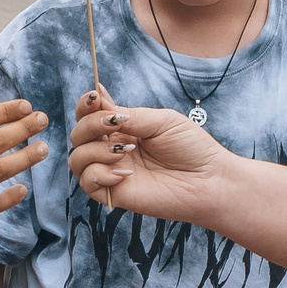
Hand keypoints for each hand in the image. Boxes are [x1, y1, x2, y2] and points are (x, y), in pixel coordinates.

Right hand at [67, 89, 229, 221]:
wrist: (209, 180)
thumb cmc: (191, 148)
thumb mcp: (160, 120)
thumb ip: (128, 113)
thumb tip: (98, 94)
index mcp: (122, 130)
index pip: (89, 115)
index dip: (85, 105)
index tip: (94, 97)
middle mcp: (112, 150)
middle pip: (78, 134)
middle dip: (91, 125)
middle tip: (118, 125)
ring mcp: (111, 172)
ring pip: (77, 159)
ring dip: (95, 151)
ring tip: (124, 152)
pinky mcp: (114, 194)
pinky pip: (87, 182)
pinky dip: (100, 174)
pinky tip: (125, 174)